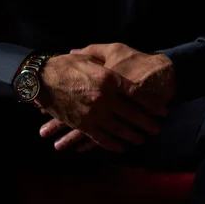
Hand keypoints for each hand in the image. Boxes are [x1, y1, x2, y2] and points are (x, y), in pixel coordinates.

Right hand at [36, 53, 165, 151]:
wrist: (42, 78)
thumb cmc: (66, 64)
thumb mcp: (90, 56)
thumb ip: (109, 61)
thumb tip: (121, 63)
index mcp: (109, 78)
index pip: (138, 94)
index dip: (152, 104)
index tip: (162, 110)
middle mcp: (105, 98)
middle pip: (133, 114)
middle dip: (148, 123)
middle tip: (157, 128)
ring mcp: (94, 113)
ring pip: (120, 129)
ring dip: (134, 136)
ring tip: (143, 138)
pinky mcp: (82, 124)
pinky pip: (101, 138)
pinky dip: (113, 144)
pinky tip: (121, 147)